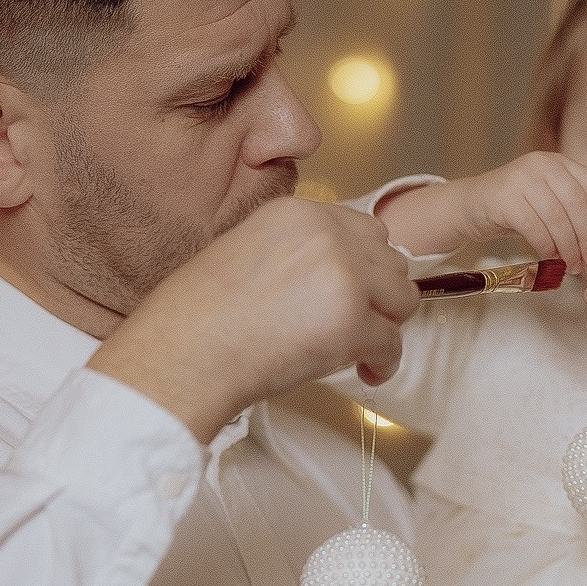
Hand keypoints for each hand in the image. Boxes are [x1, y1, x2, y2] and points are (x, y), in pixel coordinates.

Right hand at [91, 198, 415, 441]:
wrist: (183, 353)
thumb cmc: (200, 317)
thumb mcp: (247, 252)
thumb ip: (296, 253)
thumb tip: (334, 279)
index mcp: (298, 213)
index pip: (363, 230)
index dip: (363, 267)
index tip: (350, 294)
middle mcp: (326, 235)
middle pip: (391, 260)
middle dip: (379, 296)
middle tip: (356, 325)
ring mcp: (344, 277)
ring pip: (403, 298)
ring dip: (386, 326)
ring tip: (359, 350)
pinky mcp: (352, 323)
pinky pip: (393, 344)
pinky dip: (383, 364)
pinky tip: (363, 372)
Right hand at [379, 156, 586, 278]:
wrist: (470, 207)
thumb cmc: (516, 211)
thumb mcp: (549, 205)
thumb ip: (575, 215)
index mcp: (561, 163)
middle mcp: (543, 164)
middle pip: (579, 206)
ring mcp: (523, 178)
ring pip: (559, 219)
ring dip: (569, 248)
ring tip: (571, 266)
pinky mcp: (506, 197)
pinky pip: (536, 228)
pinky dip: (547, 248)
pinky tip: (549, 259)